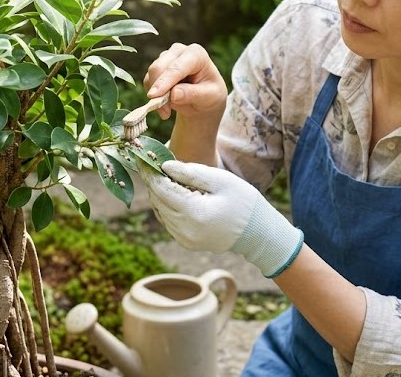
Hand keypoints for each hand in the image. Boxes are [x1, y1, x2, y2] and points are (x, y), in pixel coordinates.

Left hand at [140, 160, 303, 278]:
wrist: (258, 232)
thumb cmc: (242, 201)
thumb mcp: (219, 180)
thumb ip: (190, 172)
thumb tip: (164, 166)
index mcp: (193, 212)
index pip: (161, 189)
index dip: (149, 172)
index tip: (142, 157)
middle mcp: (185, 230)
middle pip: (157, 200)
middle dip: (153, 181)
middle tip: (152, 163)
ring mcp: (185, 239)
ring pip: (160, 211)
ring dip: (160, 194)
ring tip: (165, 176)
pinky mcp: (187, 243)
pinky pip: (168, 221)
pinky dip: (167, 207)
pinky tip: (175, 193)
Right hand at [143, 43, 226, 122]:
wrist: (204, 98)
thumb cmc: (211, 94)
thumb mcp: (209, 97)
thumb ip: (193, 94)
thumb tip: (173, 94)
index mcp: (196, 53)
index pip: (177, 67)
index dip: (165, 81)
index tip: (154, 96)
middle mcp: (179, 51)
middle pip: (159, 67)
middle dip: (158, 91)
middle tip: (165, 113)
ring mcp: (166, 57)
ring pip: (151, 75)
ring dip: (156, 96)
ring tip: (168, 111)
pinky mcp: (157, 68)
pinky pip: (148, 81)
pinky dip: (153, 96)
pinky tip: (165, 105)